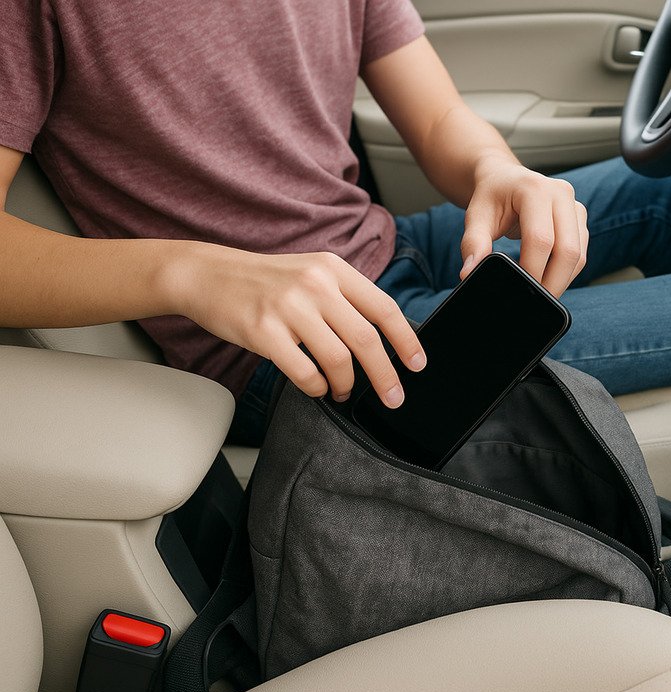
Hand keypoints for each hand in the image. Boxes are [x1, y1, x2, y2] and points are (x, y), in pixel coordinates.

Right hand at [172, 245, 424, 406]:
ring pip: (338, 359)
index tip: (417, 364)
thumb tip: (383, 338)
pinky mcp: (263, 332)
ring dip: (347, 384)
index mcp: (333, 269)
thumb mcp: (312, 272)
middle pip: (366, 339)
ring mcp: (289, 307)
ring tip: (343, 391)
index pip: (383, 308)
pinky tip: (317, 387)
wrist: (208, 274)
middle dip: (386, 375)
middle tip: (393, 397)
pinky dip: (317, 388)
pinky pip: (304, 373)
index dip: (406, 340)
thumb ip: (345, 297)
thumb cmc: (265, 281)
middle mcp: (315, 284)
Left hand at [459, 159, 587, 295]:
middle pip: (568, 251)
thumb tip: (470, 274)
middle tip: (533, 300)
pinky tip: (547, 278)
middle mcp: (561, 194)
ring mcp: (575, 206)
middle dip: (552, 283)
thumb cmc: (491, 197)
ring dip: (561, 281)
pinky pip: (581, 254)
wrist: (505, 179)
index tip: (518, 289)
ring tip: (538, 291)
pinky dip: (566, 273)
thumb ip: (473, 244)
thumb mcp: (476, 216)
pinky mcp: (580, 220)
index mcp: (535, 190)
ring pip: (579, 256)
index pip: (541, 240)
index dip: (531, 270)